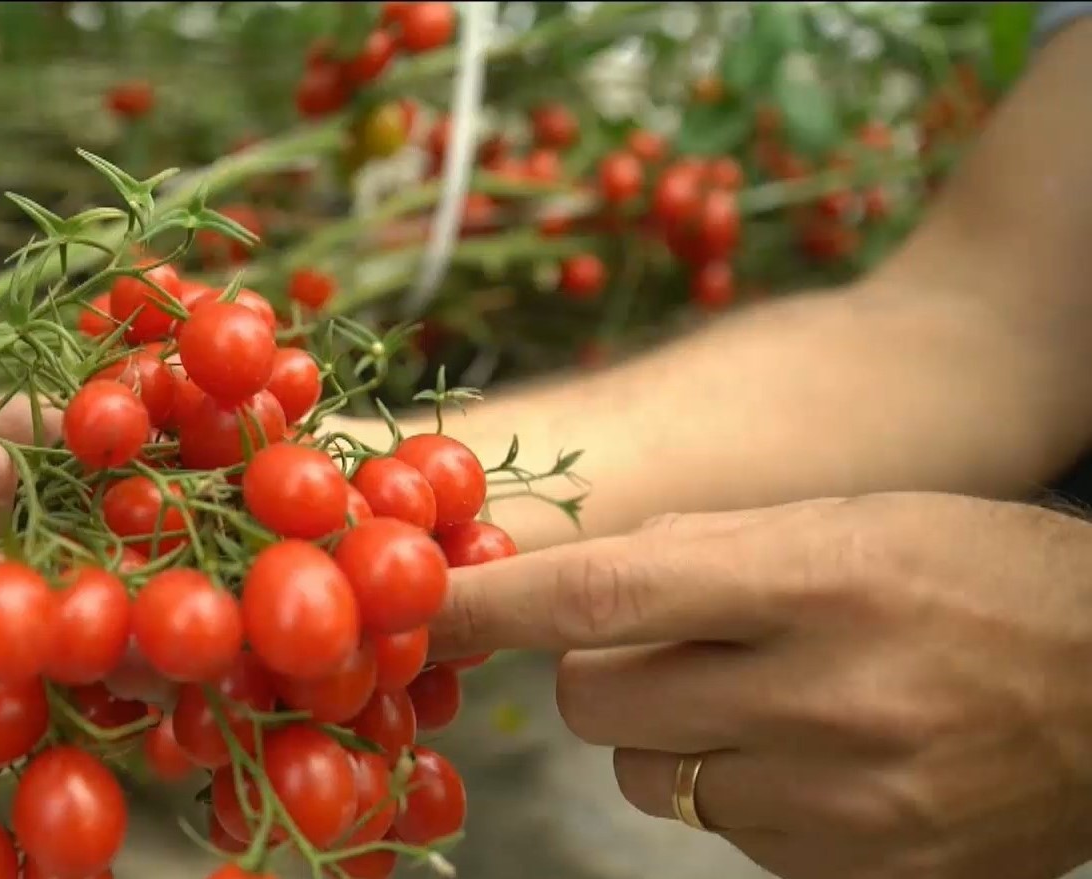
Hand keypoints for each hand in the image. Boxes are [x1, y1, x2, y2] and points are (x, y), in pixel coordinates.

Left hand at [431, 493, 1091, 878]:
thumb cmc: (977, 575)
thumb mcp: (847, 522)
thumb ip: (703, 553)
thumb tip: (573, 587)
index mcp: (817, 579)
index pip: (606, 595)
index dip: (494, 603)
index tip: (414, 607)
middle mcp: (824, 698)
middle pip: (600, 702)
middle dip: (608, 670)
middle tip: (684, 644)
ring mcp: (844, 805)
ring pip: (650, 778)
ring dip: (677, 736)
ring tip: (777, 699)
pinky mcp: (860, 874)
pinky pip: (724, 832)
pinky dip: (743, 790)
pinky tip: (821, 754)